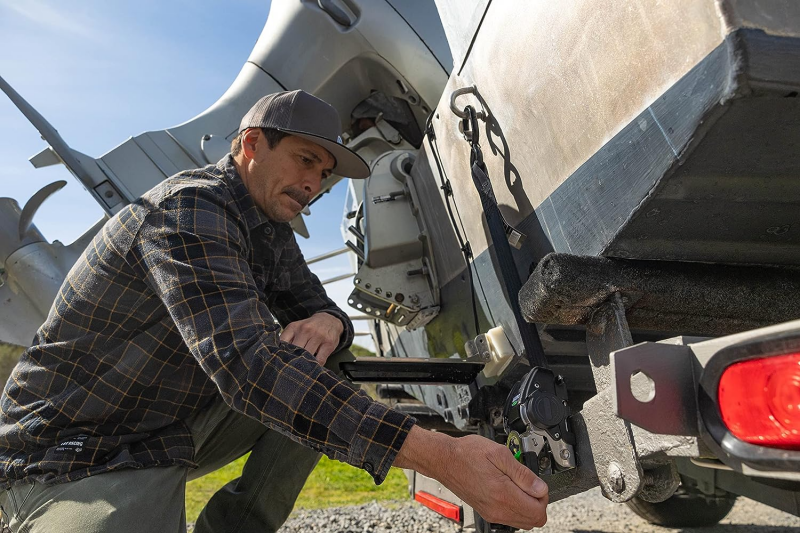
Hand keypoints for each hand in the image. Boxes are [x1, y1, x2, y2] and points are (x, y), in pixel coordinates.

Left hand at [280, 312, 343, 364]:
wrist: (330, 320)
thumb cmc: (310, 328)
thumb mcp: (296, 328)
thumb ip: (287, 339)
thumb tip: (277, 355)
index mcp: (294, 327)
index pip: (283, 343)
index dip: (281, 354)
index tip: (280, 362)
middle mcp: (306, 330)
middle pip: (295, 351)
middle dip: (293, 361)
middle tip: (291, 369)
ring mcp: (318, 336)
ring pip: (307, 356)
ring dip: (305, 364)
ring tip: (302, 370)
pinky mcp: (328, 344)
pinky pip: (320, 360)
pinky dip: (316, 366)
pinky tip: (313, 366)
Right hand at [394, 426, 547, 528]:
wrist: (444, 460)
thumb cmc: (467, 453)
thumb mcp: (499, 454)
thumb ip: (523, 473)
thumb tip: (540, 488)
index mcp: (503, 495)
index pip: (539, 511)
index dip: (543, 496)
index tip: (536, 482)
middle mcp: (498, 509)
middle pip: (533, 521)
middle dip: (538, 502)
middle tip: (529, 483)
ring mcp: (491, 513)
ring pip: (523, 522)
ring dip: (527, 506)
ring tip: (518, 484)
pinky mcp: (486, 512)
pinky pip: (510, 518)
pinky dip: (516, 507)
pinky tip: (509, 488)